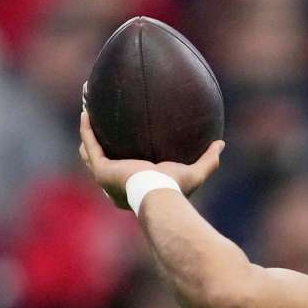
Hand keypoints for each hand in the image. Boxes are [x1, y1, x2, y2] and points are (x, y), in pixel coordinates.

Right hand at [78, 109, 223, 210]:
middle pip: (100, 161)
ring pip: (89, 152)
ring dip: (87, 133)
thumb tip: (221, 144)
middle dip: (96, 143)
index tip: (121, 143)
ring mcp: (105, 178)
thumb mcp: (195, 173)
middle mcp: (115, 185)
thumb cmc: (176, 189)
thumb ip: (208, 160)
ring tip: (87, 112)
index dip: (118, 159)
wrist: (160, 196)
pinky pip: (90, 144)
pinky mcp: (101, 169)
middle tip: (98, 123)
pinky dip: (87, 129)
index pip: (121, 173)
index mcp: (132, 188)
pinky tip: (87, 112)